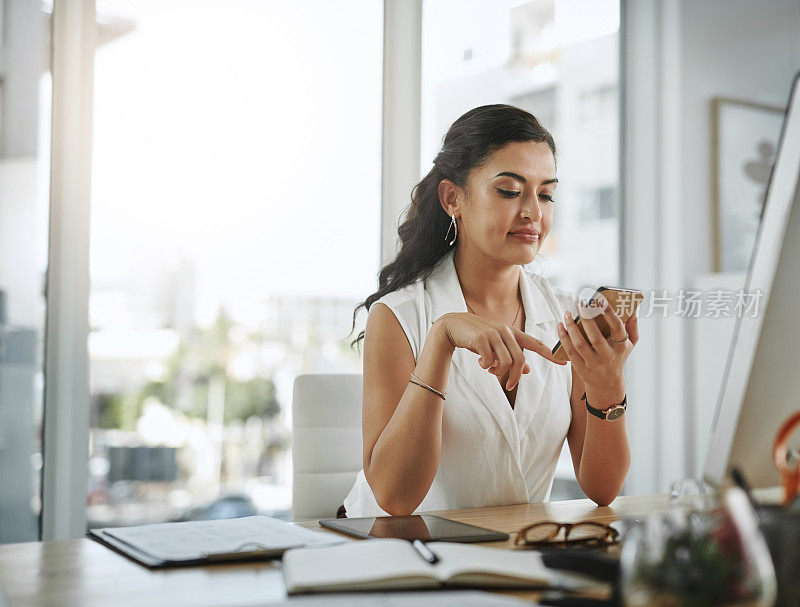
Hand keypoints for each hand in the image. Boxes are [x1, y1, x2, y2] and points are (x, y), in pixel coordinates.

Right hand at [434, 313, 566, 390]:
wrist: (452, 326)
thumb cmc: (476, 337)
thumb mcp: (495, 345)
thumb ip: (511, 355)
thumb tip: (527, 371)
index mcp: (512, 332)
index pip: (535, 343)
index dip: (550, 354)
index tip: (563, 363)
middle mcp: (505, 331)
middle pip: (519, 360)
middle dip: (515, 376)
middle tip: (509, 385)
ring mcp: (493, 334)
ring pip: (506, 362)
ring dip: (498, 371)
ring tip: (490, 370)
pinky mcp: (480, 339)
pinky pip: (490, 360)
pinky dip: (486, 366)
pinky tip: (481, 363)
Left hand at [556, 295, 638, 391]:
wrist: (608, 383)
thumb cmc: (618, 356)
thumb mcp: (630, 344)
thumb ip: (632, 326)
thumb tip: (632, 308)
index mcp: (621, 347)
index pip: (617, 328)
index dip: (609, 313)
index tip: (600, 300)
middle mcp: (608, 356)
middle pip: (596, 337)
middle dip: (586, 319)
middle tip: (579, 303)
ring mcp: (594, 363)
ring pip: (580, 344)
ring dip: (571, 327)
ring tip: (567, 314)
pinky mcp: (581, 368)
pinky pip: (570, 351)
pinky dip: (564, 337)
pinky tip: (560, 326)